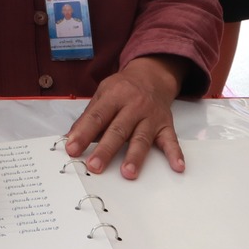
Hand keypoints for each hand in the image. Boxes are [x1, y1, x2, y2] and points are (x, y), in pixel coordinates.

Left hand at [64, 58, 185, 179]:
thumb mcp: (102, 94)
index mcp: (114, 96)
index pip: (97, 117)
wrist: (152, 76)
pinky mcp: (165, 125)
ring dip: (135, 156)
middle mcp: (134, 106)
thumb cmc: (123, 88)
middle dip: (106, 149)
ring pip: (142, 138)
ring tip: (128, 173)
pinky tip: (177, 167)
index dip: (83, 133)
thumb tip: (71, 138)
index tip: (72, 149)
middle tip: (95, 166)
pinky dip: (175, 154)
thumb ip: (88, 116)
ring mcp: (151, 116)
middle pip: (118, 130)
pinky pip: (171, 140)